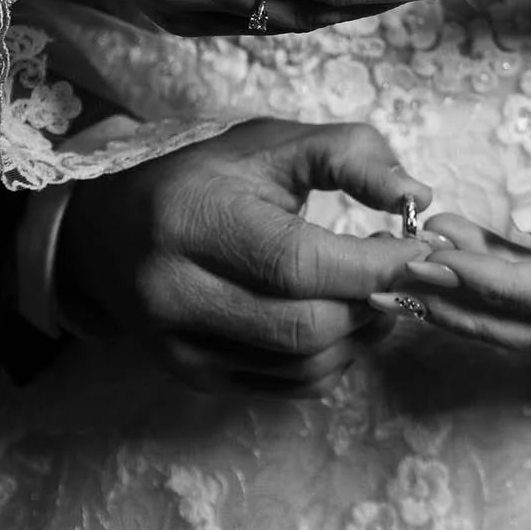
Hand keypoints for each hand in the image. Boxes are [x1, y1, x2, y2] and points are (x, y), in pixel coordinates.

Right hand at [57, 120, 432, 393]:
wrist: (108, 230)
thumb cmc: (204, 177)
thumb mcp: (272, 144)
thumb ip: (350, 155)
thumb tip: (417, 197)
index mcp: (194, 220)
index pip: (299, 263)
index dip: (374, 264)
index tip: (423, 249)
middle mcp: (176, 293)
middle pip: (306, 326)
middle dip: (374, 302)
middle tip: (402, 270)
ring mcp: (180, 347)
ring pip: (303, 365)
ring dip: (361, 333)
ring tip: (374, 288)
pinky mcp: (194, 377)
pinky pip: (287, 385)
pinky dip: (333, 357)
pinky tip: (341, 316)